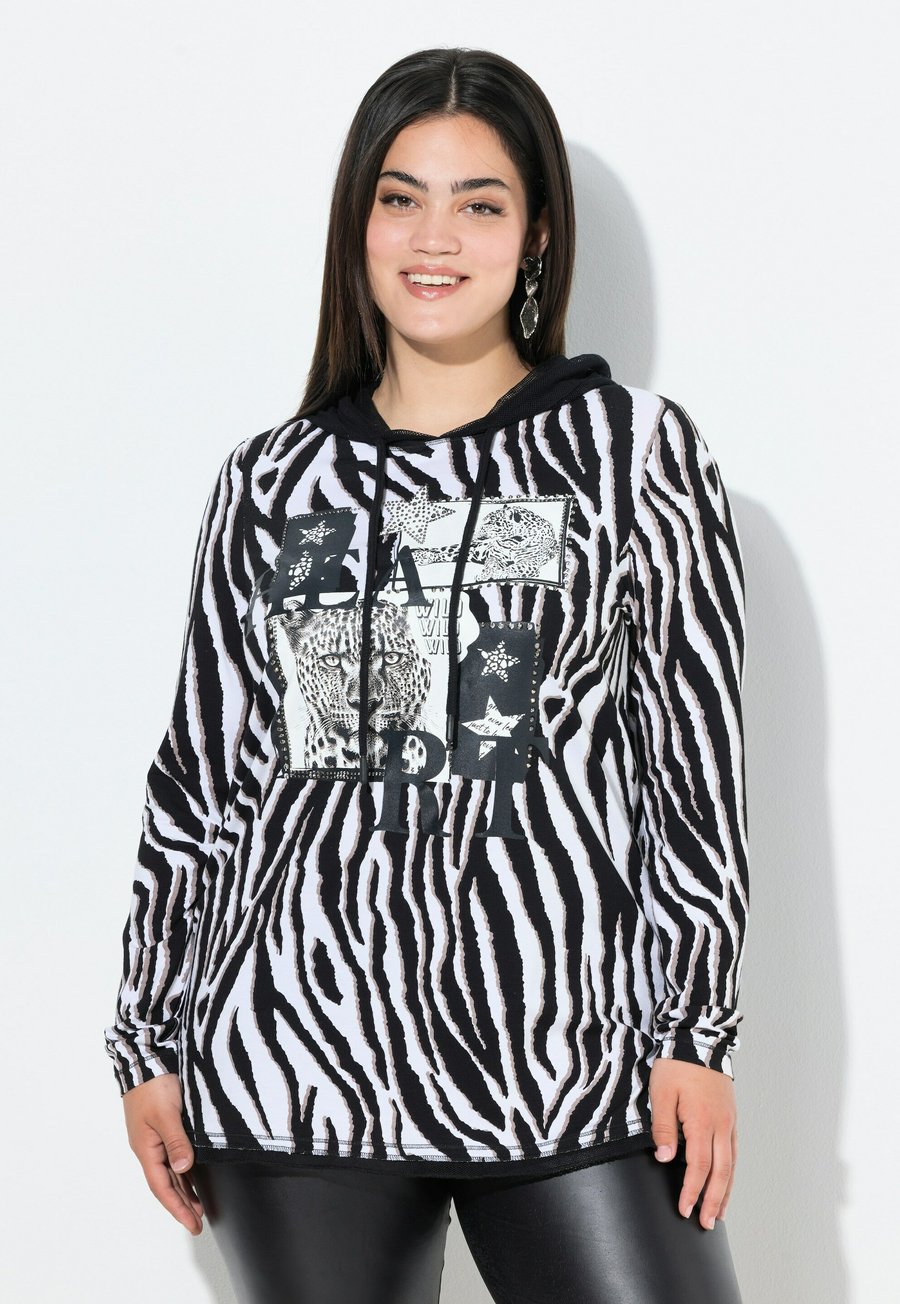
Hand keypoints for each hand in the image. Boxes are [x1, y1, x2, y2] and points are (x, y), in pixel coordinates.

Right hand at [123, 1073, 203, 1234]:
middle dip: (181, 1205)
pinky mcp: (162, 1128)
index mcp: (146, 1149)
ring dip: (184, 1190)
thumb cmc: (153, 1086)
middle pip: (166, 1184)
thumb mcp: (166, 1114)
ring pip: (170, 1172)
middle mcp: (149, 1148)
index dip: (177, 1207)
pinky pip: (173, 1158)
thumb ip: (176, 1141)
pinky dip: (183, 1172)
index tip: (192, 1223)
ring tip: (197, 1208)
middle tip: (197, 1224)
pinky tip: (192, 1176)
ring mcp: (154, 1139)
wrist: (145, 1060)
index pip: (162, 1187)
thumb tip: (183, 1169)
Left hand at [649, 1057, 736, 1230]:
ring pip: (731, 1164)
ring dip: (725, 1191)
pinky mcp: (731, 1117)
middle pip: (721, 1172)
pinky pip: (733, 1151)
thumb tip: (663, 1158)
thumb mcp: (662, 1092)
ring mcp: (729, 1122)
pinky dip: (731, 1172)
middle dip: (713, 1200)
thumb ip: (663, 1126)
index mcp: (703, 1121)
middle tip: (705, 1224)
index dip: (692, 1190)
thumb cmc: (677, 1064)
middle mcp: (721, 1125)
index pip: (699, 1166)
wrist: (700, 1039)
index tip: (685, 1209)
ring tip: (718, 1213)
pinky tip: (726, 1182)